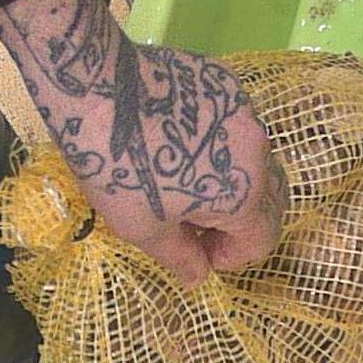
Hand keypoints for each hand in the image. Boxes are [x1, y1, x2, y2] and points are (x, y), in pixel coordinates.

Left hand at [0, 0, 286, 284]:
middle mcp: (257, 154)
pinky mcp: (226, 85)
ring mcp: (245, 114)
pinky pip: (235, 126)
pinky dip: (218, 144)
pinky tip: (180, 140)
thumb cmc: (118, 169)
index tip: (199, 251)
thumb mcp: (144, 228)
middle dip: (237, 220)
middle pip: (266, 201)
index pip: (261, 240)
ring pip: (252, 160)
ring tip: (187, 179)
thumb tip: (200, 277)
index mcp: (243, 197)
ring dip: (230, 180)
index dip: (231, 256)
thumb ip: (182, 257)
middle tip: (196, 221)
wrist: (96, 88)